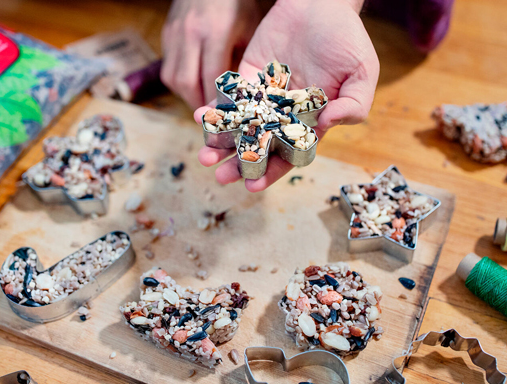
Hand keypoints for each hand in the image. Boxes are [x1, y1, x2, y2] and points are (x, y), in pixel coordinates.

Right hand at [160, 0, 260, 108]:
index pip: (212, 77)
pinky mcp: (166, 34)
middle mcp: (191, 33)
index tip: (224, 113)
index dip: (217, 100)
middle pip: (186, 82)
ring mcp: (174, 33)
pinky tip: (193, 83)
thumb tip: (242, 92)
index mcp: (216, 31)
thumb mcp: (250, 27)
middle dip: (197, 103)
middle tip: (208, 114)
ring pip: (172, 78)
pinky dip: (179, 81)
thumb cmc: (237, 2)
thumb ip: (245, 58)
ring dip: (185, 95)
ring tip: (200, 101)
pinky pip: (168, 67)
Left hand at [195, 0, 379, 191]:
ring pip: (239, 127)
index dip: (270, 172)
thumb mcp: (362, 72)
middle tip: (221, 176)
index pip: (288, 155)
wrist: (322, 2)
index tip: (252, 186)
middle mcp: (283, 115)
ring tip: (204, 157)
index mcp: (310, 123)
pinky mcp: (247, 77)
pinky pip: (228, 97)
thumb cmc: (346, 38)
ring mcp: (263, 97)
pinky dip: (214, 109)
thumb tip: (330, 125)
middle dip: (239, 164)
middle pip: (258, 147)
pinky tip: (200, 117)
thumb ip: (354, 104)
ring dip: (221, 143)